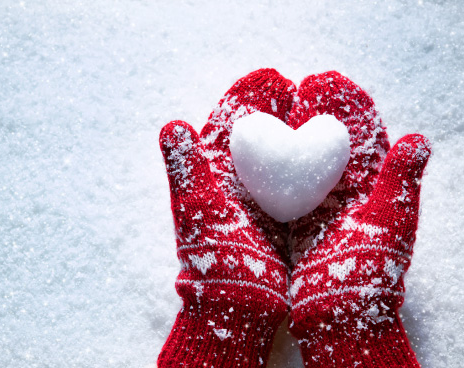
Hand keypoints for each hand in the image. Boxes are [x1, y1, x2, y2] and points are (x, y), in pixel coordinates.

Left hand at [158, 69, 293, 366]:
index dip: (246, 101)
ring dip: (300, 134)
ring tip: (320, 106)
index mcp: (212, 177)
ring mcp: (262, 201)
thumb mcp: (196, 206)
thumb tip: (170, 125)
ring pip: (283, 158)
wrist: (238, 304)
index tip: (267, 78)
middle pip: (260, 139)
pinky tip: (332, 148)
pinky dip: (315, 165)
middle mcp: (237, 185)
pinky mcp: (285, 218)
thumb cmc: (212, 254)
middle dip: (278, 111)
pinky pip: (301, 184)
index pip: (229, 129)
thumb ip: (185, 167)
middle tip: (300, 84)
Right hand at [286, 72, 430, 366]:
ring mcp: (309, 206)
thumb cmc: (369, 270)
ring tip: (272, 100)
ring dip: (284, 131)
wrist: (335, 313)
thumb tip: (420, 139)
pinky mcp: (285, 220)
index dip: (345, 109)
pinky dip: (264, 162)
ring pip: (295, 160)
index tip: (331, 83)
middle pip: (321, 144)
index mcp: (366, 188)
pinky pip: (272, 185)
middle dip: (310, 113)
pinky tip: (252, 141)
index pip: (356, 138)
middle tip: (294, 85)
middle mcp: (337, 194)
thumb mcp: (390, 222)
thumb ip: (400, 179)